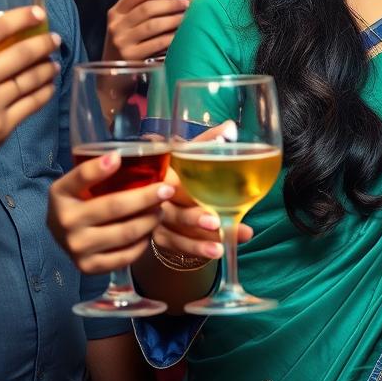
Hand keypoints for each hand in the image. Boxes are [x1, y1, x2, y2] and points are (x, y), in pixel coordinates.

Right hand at [0, 7, 59, 199]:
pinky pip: (32, 104)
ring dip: (48, 68)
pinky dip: (45, 92)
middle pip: (20, 54)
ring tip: (54, 62)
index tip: (37, 12)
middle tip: (55, 38)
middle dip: (44, 43)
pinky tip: (49, 86)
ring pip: (30, 79)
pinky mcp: (1, 129)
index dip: (20, 17)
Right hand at [47, 152, 176, 273]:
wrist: (61, 233)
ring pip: (125, 233)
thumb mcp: (80, 180)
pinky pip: (125, 256)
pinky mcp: (88, 267)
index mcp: (61, 193)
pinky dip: (142, 242)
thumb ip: (99, 168)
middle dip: (146, 197)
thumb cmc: (80, 199)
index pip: (80, 177)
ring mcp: (76, 247)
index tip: (118, 158)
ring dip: (150, 220)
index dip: (98, 168)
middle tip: (166, 190)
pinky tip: (148, 231)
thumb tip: (130, 156)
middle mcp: (66, 221)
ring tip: (160, 210)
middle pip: (114, 207)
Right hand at [104, 0, 189, 60]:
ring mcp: (122, 42)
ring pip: (153, 25)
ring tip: (186, 17)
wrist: (113, 75)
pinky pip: (158, 43)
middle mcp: (116, 26)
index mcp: (114, 13)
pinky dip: (172, 36)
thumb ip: (140, 10)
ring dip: (174, 19)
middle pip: (147, 8)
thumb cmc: (127, 44)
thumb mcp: (125, 25)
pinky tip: (181, 34)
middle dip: (170, 4)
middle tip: (186, 4)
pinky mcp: (132, 57)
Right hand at [152, 123, 253, 263]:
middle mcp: (152, 200)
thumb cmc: (176, 168)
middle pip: (174, 211)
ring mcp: (152, 222)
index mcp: (160, 174)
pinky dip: (197, 251)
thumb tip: (230, 127)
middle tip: (217, 223)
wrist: (151, 193)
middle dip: (195, 218)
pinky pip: (176, 248)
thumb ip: (207, 142)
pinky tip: (218, 252)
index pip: (172, 183)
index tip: (196, 191)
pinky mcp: (158, 239)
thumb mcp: (187, 153)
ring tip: (223, 246)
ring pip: (177, 234)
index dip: (185, 188)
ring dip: (200, 242)